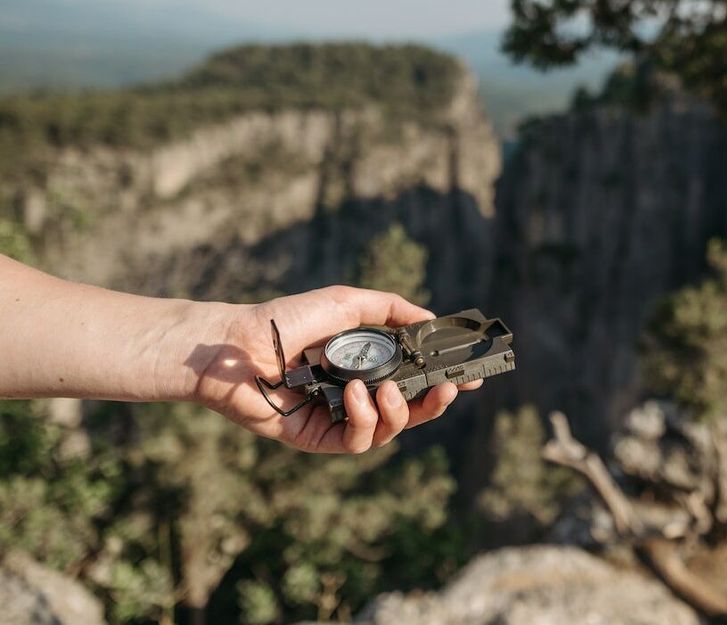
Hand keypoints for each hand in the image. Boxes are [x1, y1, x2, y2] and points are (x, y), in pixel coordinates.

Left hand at [192, 286, 481, 452]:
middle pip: (410, 410)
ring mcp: (339, 419)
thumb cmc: (286, 320)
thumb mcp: (346, 304)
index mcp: (366, 366)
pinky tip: (355, 396)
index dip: (443, 381)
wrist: (238, 346)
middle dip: (434, 403)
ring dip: (399, 412)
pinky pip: (358, 442)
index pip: (414, 379)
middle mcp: (356, 395)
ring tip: (388, 392)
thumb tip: (430, 321)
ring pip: (389, 430)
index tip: (469, 378)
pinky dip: (364, 420)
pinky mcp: (319, 439)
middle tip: (447, 390)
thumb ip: (390, 311)